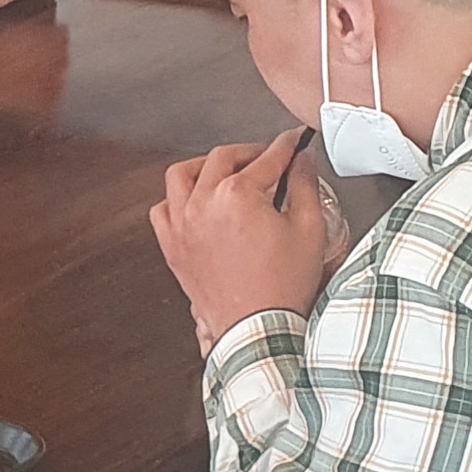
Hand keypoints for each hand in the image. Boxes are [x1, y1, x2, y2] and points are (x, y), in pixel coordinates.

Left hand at [151, 135, 339, 351]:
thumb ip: (306, 186)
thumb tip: (303, 162)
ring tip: (226, 172)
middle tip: (267, 159)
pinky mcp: (172, 246)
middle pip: (222, 157)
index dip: (286, 146)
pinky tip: (195, 202)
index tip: (293, 142)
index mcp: (237, 195)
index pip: (267, 158)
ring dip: (205, 166)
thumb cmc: (282, 287)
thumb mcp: (309, 230)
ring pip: (183, 175)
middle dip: (249, 152)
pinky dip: (177, 199)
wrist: (257, 329)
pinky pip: (162, 209)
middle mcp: (202, 204)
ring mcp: (182, 224)